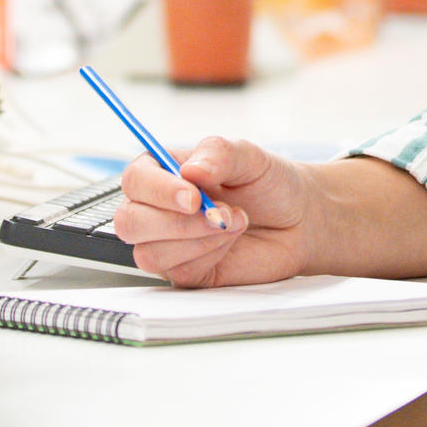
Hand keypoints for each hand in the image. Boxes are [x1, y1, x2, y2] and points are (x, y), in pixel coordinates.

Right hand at [113, 134, 315, 287]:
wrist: (297, 221)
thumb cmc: (267, 184)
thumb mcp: (249, 157)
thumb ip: (219, 154)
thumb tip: (191, 170)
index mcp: (162, 173)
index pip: (134, 181)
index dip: (158, 190)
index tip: (192, 196)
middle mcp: (156, 210)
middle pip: (129, 223)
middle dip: (176, 222)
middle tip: (221, 213)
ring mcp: (167, 244)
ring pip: (150, 254)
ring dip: (198, 239)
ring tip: (235, 221)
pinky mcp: (184, 272)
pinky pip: (178, 273)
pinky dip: (209, 255)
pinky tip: (231, 241)